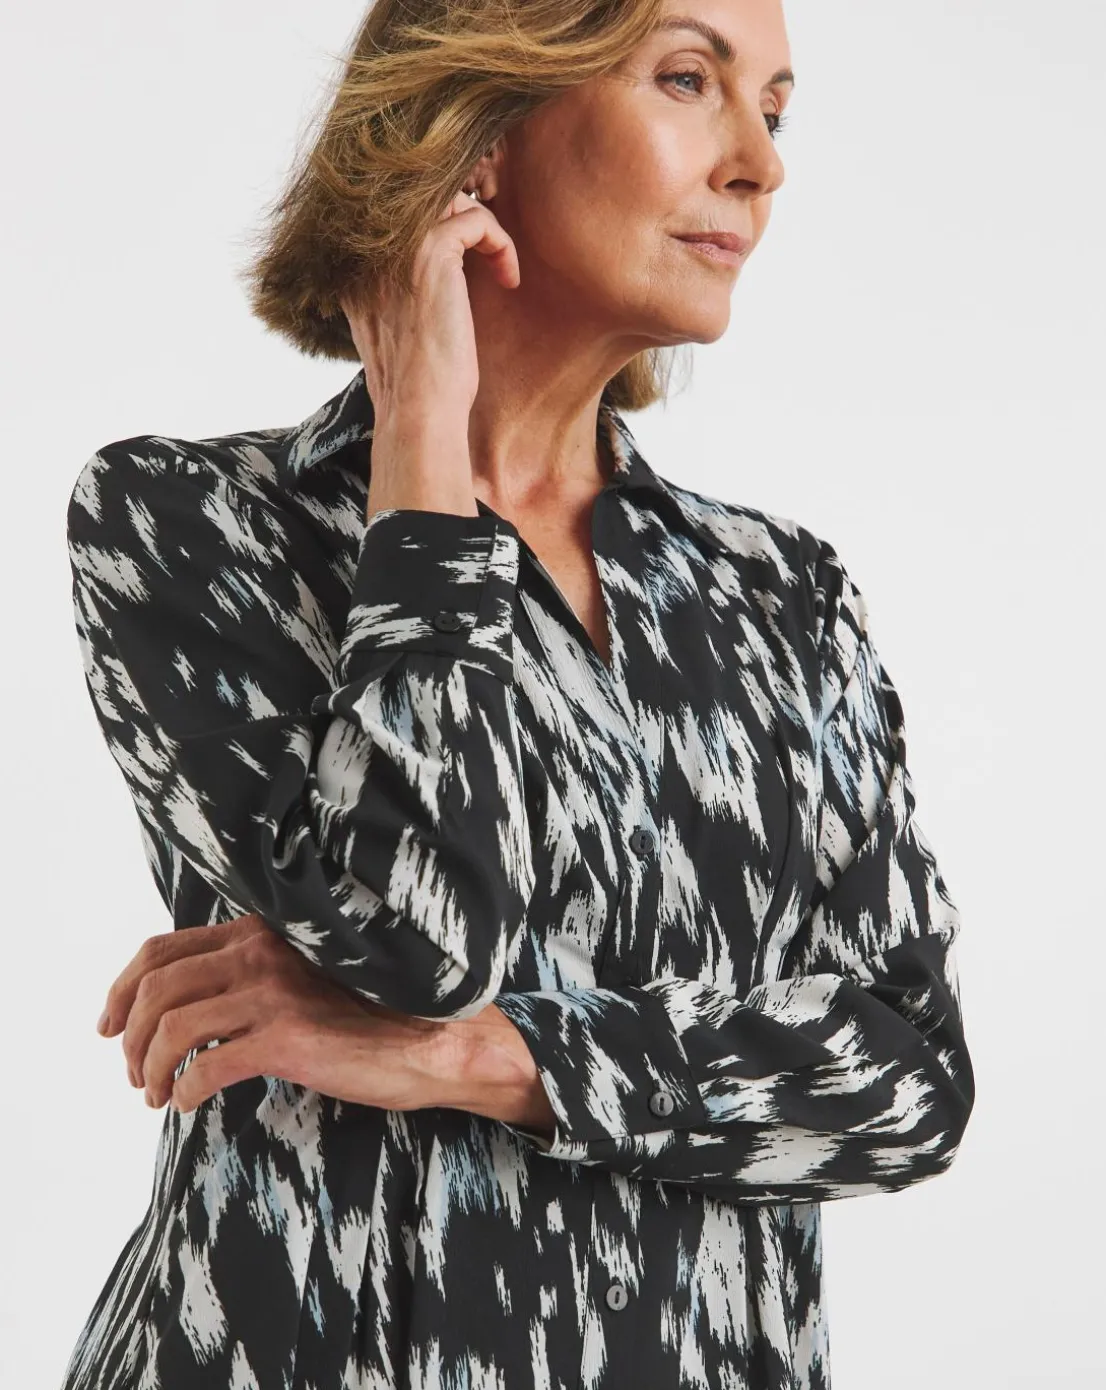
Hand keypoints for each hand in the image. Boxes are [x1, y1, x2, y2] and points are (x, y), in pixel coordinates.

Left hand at [96, 913, 461, 1114]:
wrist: (435, 1039)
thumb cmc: (376, 1011)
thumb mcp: (309, 972)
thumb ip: (258, 969)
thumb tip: (195, 1001)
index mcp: (261, 930)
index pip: (162, 950)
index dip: (122, 989)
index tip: (109, 1024)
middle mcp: (261, 951)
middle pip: (155, 988)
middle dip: (128, 1035)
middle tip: (132, 1072)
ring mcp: (273, 993)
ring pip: (170, 1027)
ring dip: (149, 1068)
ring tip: (155, 1095)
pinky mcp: (286, 1039)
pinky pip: (205, 1065)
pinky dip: (183, 1089)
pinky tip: (189, 1102)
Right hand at [338, 187, 519, 518]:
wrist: (420, 414)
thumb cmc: (421, 388)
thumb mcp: (405, 332)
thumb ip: (407, 294)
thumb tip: (449, 272)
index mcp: (355, 271)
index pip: (400, 218)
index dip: (445, 228)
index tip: (473, 260)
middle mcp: (367, 252)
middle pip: (424, 199)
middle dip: (467, 218)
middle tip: (492, 253)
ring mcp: (395, 249)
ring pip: (452, 201)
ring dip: (486, 229)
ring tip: (501, 268)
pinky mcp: (429, 254)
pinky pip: (477, 218)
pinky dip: (501, 243)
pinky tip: (508, 279)